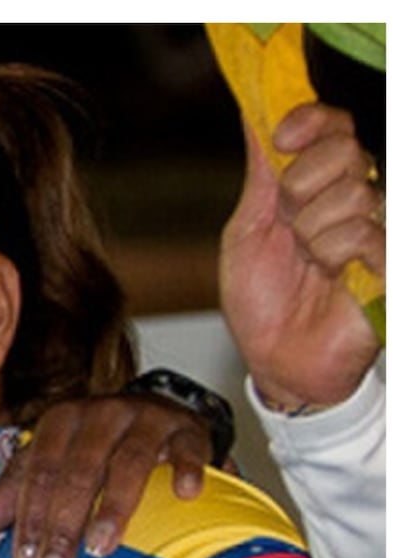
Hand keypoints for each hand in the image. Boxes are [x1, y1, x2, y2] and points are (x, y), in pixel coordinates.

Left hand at [0, 395, 212, 557]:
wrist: (161, 411)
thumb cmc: (104, 441)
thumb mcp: (57, 455)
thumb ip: (22, 484)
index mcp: (62, 421)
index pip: (39, 472)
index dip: (29, 518)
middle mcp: (100, 414)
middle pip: (77, 472)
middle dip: (63, 526)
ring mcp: (146, 418)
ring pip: (128, 461)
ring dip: (113, 506)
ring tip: (101, 546)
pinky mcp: (187, 428)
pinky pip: (187, 449)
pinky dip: (185, 470)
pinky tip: (183, 495)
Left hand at [220, 102, 381, 409]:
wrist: (275, 359)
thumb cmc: (263, 300)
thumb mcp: (249, 229)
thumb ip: (262, 173)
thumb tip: (254, 113)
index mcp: (320, 186)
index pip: (334, 126)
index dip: (310, 121)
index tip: (282, 137)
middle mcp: (357, 199)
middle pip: (345, 149)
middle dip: (302, 185)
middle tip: (290, 225)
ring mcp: (380, 228)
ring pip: (353, 191)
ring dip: (311, 232)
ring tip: (309, 263)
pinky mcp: (393, 259)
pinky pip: (364, 231)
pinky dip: (332, 254)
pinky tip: (330, 276)